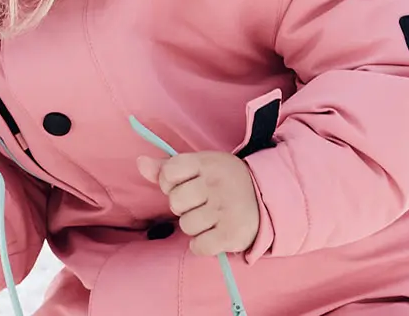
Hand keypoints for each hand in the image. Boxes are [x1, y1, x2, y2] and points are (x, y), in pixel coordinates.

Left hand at [136, 152, 258, 255]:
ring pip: (186, 225)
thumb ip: (168, 167)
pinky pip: (199, 246)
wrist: (268, 199)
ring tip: (211, 219)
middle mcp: (216, 184)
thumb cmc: (225, 182)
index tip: (184, 185)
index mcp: (206, 163)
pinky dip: (202, 245)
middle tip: (202, 204)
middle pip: (175, 202)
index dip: (169, 183)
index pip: (169, 173)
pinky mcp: (232, 233)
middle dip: (184, 206)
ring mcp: (225, 208)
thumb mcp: (201, 167)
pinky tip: (213, 235)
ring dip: (195, 226)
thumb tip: (139, 163)